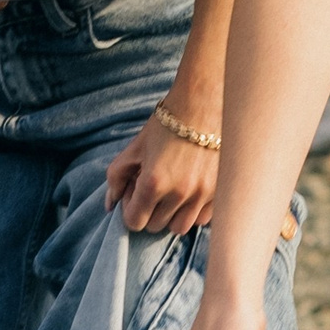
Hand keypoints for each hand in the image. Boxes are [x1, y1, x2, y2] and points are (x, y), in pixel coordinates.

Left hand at [102, 111, 219, 235]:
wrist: (204, 102)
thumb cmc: (166, 123)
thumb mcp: (135, 147)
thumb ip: (116, 178)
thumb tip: (110, 205)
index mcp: (154, 182)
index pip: (135, 222)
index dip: (130, 208)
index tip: (135, 190)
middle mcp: (180, 193)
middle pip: (156, 226)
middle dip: (149, 210)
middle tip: (153, 186)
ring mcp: (203, 195)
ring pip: (180, 227)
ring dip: (171, 215)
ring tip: (171, 192)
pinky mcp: (220, 192)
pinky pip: (203, 219)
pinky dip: (193, 212)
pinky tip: (189, 192)